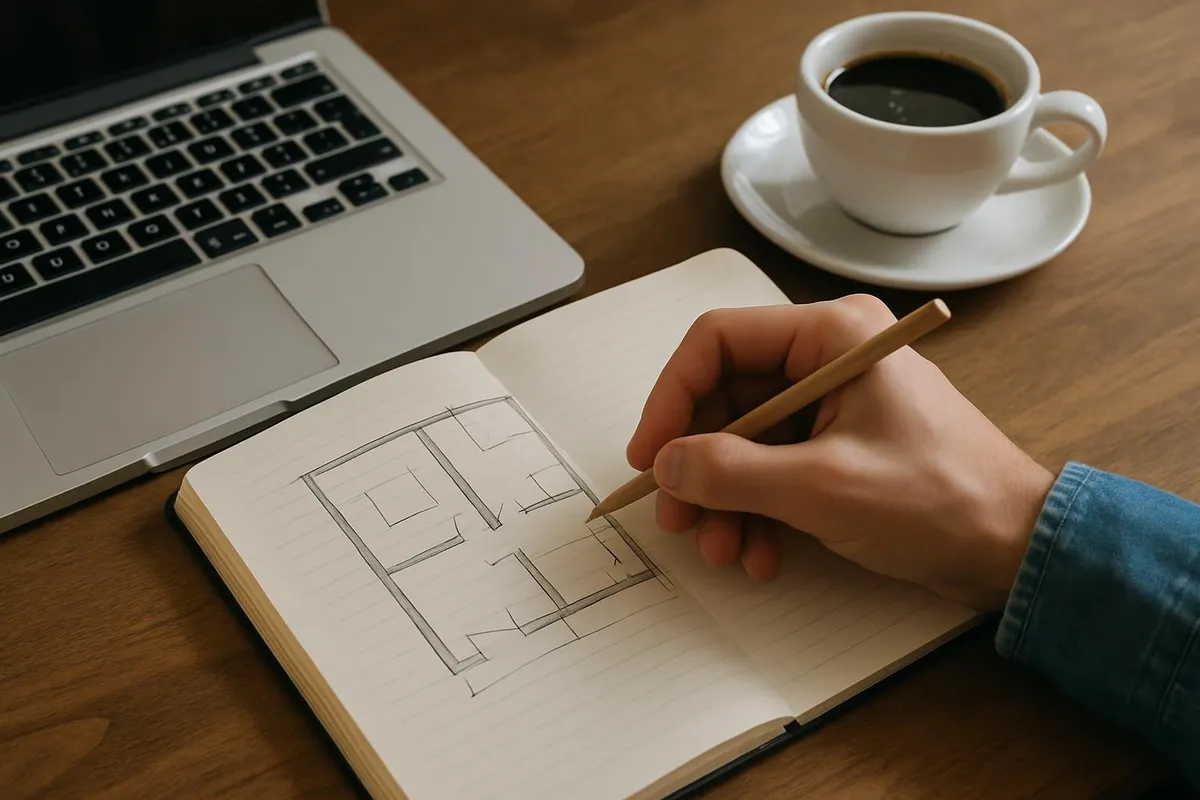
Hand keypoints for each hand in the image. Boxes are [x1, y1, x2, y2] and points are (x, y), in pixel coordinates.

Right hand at [625, 295, 1055, 610]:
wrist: (1015, 548)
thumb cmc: (940, 500)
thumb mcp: (821, 487)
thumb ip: (732, 472)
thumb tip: (667, 465)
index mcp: (829, 335)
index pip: (717, 341)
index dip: (671, 397)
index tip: (650, 456)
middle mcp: (826, 358)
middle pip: (725, 397)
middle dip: (698, 465)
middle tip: (677, 519)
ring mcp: (833, 404)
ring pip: (745, 441)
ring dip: (724, 500)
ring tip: (723, 551)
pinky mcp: (839, 445)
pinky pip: (775, 468)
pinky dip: (758, 511)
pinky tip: (761, 555)